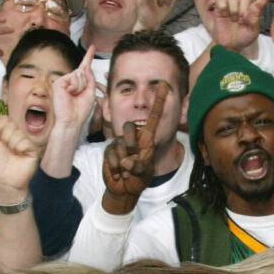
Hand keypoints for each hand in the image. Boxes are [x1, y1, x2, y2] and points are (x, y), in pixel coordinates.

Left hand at [0, 116, 39, 196]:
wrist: (6, 179)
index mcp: (5, 134)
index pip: (5, 119)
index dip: (0, 125)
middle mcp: (15, 136)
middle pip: (11, 124)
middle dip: (5, 135)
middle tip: (5, 147)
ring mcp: (24, 142)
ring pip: (18, 132)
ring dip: (12, 143)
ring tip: (12, 153)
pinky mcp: (32, 149)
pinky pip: (26, 141)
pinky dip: (20, 147)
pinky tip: (19, 154)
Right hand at [51, 45, 96, 126]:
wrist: (72, 121)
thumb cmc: (81, 110)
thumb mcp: (90, 92)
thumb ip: (90, 78)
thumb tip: (86, 66)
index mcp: (77, 83)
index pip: (84, 68)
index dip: (88, 57)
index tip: (93, 47)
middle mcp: (69, 81)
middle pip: (83, 71)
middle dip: (85, 84)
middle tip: (79, 96)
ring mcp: (63, 81)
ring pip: (79, 74)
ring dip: (80, 86)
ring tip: (74, 96)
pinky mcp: (58, 83)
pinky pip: (73, 78)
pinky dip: (75, 87)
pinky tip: (69, 94)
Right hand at [101, 81, 168, 211]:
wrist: (124, 189)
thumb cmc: (139, 179)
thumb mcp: (145, 173)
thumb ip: (140, 166)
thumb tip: (127, 161)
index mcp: (147, 138)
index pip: (153, 115)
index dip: (158, 100)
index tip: (163, 83)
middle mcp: (134, 137)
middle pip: (129, 126)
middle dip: (132, 145)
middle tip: (134, 162)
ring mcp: (120, 143)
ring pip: (120, 143)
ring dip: (124, 163)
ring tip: (127, 171)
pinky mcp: (109, 150)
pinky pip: (112, 155)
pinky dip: (116, 168)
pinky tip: (119, 174)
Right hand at [210, 0, 273, 52]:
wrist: (229, 46)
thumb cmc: (242, 39)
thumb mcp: (253, 31)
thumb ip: (255, 19)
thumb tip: (254, 8)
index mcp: (253, 11)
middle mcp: (243, 6)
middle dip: (243, 10)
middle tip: (240, 22)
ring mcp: (232, 6)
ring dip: (234, 10)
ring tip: (233, 20)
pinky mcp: (221, 7)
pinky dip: (223, 7)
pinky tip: (224, 15)